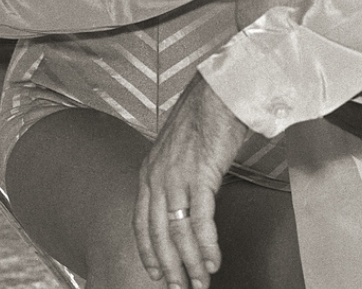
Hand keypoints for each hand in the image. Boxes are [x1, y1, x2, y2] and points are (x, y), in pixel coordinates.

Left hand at [133, 75, 247, 288]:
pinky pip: (201, 220)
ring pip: (178, 232)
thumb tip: (185, 201)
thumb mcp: (179, 149)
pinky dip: (207, 245)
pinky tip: (212, 261)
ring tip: (200, 282)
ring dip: (190, 263)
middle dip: (169, 267)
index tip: (156, 273)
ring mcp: (177, 175)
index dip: (148, 252)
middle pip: (157, 234)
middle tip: (179, 288)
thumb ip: (175, 175)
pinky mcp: (201, 174)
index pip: (141, 222)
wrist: (220, 91)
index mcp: (149, 169)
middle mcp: (157, 175)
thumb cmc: (205, 115)